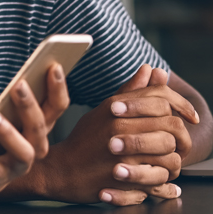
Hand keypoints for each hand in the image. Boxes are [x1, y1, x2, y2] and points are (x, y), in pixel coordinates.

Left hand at [0, 63, 68, 202]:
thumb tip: (19, 78)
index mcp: (39, 127)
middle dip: (30, 105)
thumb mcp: (4, 114)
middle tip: (18, 85)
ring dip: (6, 130)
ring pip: (22, 150)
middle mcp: (35, 146)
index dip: (58, 88)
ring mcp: (19, 165)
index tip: (54, 66)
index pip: (57, 107)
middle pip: (40, 127)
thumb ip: (12, 100)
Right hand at [97, 65, 197, 205]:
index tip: (190, 117)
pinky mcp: (124, 179)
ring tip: (165, 164)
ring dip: (173, 162)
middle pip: (172, 126)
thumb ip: (131, 91)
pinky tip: (158, 179)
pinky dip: (165, 182)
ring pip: (171, 155)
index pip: (161, 98)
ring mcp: (122, 153)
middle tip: (179, 145)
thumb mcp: (104, 111)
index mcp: (115, 107)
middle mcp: (118, 126)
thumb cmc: (84, 140)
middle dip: (182, 138)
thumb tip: (150, 68)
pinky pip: (162, 179)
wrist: (61, 170)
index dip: (183, 105)